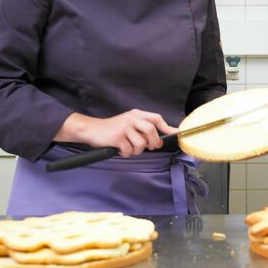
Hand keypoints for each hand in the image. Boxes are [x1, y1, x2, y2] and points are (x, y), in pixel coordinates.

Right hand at [58, 110, 177, 156]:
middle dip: (154, 142)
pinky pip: (129, 150)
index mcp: (136, 114)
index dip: (167, 127)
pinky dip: (126, 153)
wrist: (92, 130)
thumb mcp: (128, 123)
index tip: (175, 134)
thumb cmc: (112, 129)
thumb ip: (142, 129)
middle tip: (151, 147)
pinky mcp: (117, 137)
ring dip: (137, 151)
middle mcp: (131, 118)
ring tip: (129, 148)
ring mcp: (124, 127)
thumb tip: (160, 140)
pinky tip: (120, 150)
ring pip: (141, 143)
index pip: (156, 118)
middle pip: (151, 131)